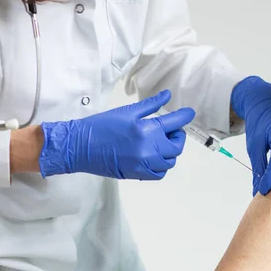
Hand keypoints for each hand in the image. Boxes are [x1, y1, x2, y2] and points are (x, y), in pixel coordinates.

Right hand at [39, 90, 194, 179]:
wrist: (80, 147)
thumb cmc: (101, 125)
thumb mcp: (126, 112)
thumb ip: (150, 105)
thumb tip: (167, 96)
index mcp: (147, 129)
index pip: (175, 122)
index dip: (185, 116)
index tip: (190, 113)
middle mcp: (150, 148)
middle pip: (176, 144)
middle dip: (177, 135)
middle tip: (170, 129)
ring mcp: (145, 164)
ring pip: (170, 160)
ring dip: (170, 151)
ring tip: (161, 143)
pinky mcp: (138, 174)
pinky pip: (159, 173)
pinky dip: (161, 165)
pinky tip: (154, 156)